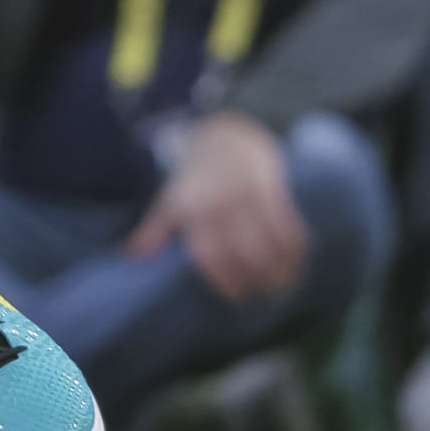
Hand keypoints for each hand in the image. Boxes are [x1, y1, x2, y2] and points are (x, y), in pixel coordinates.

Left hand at [124, 112, 307, 302]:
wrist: (224, 133)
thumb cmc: (195, 175)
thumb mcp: (170, 198)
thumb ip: (155, 228)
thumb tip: (132, 255)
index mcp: (192, 209)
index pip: (209, 255)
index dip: (224, 280)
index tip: (236, 297)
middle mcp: (218, 202)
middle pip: (244, 254)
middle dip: (257, 280)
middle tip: (264, 293)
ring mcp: (246, 193)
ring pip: (269, 244)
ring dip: (281, 269)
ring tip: (283, 283)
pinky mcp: (270, 186)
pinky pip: (287, 224)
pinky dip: (294, 247)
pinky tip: (296, 259)